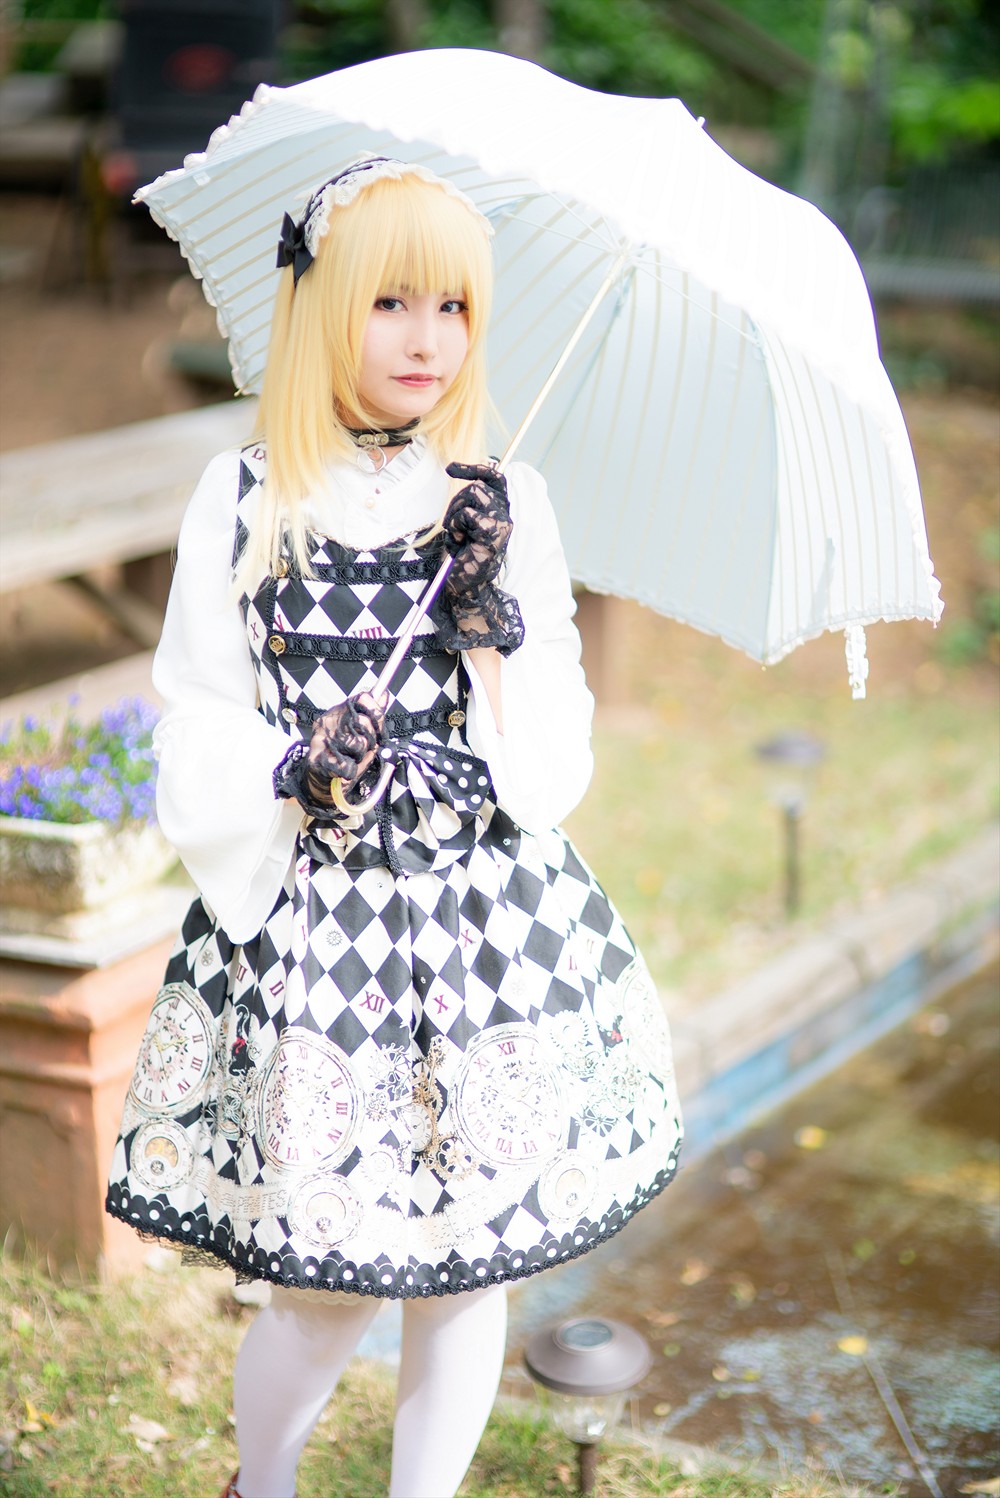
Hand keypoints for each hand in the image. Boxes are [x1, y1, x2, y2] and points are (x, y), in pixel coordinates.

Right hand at [304, 691, 385, 799]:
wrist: (322, 779)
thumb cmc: (343, 753)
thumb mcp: (359, 731)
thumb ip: (371, 715)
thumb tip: (384, 695)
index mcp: (339, 712)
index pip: (363, 699)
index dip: (376, 712)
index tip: (379, 726)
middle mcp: (329, 721)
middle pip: (363, 722)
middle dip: (371, 739)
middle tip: (364, 746)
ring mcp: (322, 739)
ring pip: (358, 744)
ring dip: (360, 756)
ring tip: (351, 757)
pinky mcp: (318, 759)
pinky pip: (347, 765)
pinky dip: (350, 770)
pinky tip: (344, 767)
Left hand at [442, 462, 511, 598]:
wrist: (465, 585)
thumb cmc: (463, 556)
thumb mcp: (465, 523)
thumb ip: (468, 502)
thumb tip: (460, 475)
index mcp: (499, 511)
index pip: (495, 478)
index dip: (475, 468)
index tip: (451, 468)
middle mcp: (504, 515)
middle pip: (476, 485)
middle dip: (456, 502)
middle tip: (453, 526)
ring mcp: (502, 524)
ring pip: (473, 493)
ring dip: (455, 514)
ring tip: (457, 534)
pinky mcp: (493, 533)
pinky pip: (467, 514)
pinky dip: (456, 527)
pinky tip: (460, 542)